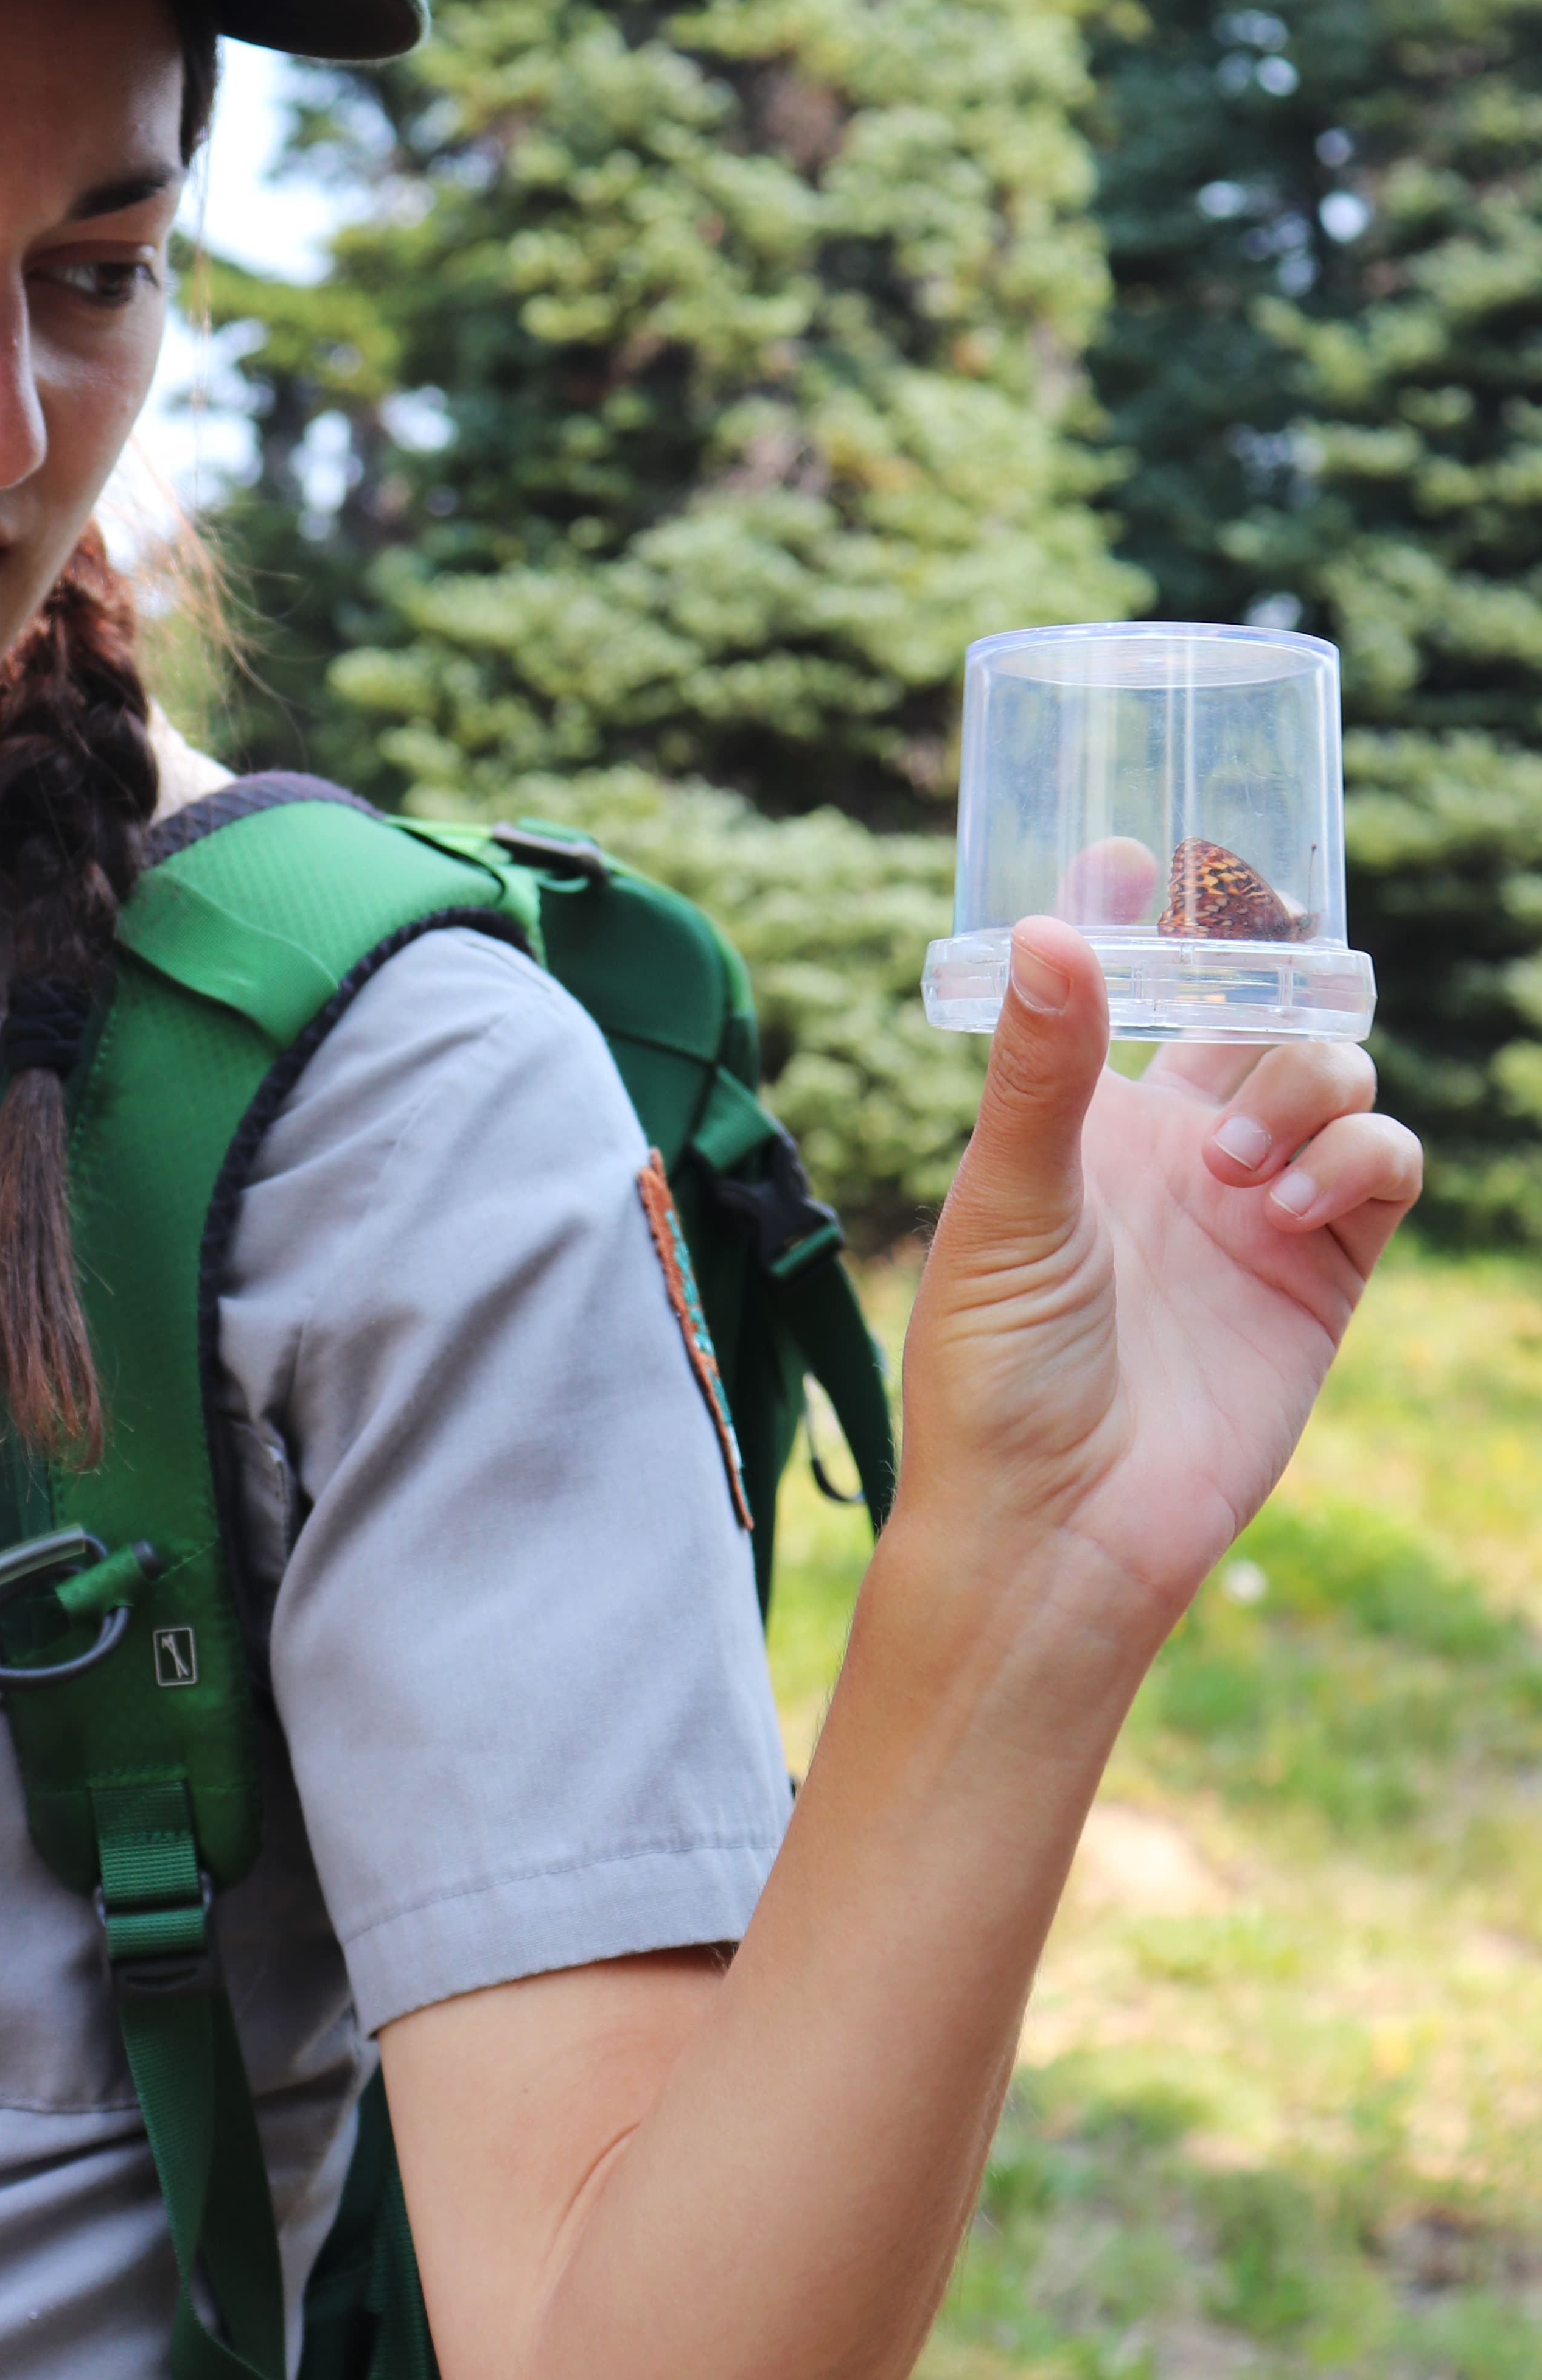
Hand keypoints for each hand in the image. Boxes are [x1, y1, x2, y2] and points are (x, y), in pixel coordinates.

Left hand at [900, 917, 1421, 1633]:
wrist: (1056, 1524)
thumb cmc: (994, 1371)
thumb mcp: (1005, 1203)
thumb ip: (1038, 1071)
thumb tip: (1047, 929)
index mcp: (1082, 1117)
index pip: (1122, 983)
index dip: (1138, 912)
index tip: (1139, 856)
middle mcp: (1173, 1144)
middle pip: (1258, 1009)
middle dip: (1272, 973)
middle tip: (1266, 961)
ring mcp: (1254, 1203)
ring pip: (1331, 1073)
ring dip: (1303, 1088)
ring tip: (1231, 1171)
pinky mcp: (1322, 1272)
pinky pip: (1384, 1167)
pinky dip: (1356, 1157)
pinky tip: (1281, 1206)